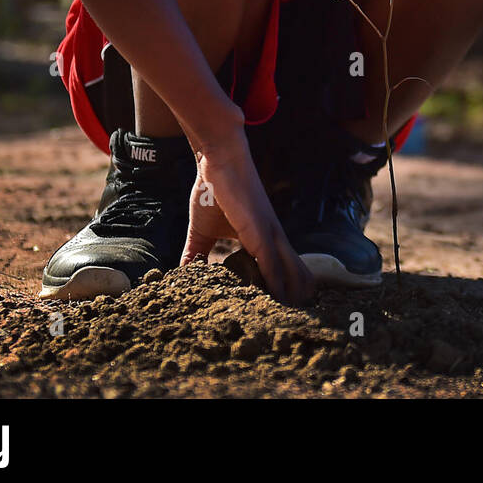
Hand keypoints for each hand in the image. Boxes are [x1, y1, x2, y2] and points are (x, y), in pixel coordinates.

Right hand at [179, 125, 314, 304]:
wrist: (218, 160)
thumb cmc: (213, 191)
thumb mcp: (202, 231)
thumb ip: (197, 255)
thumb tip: (185, 276)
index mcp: (263, 237)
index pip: (280, 269)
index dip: (285, 289)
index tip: (287, 312)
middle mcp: (273, 238)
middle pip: (294, 273)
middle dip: (297, 297)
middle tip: (297, 321)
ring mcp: (269, 235)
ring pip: (289, 271)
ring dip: (290, 296)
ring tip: (294, 319)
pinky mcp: (260, 232)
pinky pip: (272, 263)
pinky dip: (277, 283)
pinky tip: (281, 300)